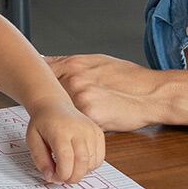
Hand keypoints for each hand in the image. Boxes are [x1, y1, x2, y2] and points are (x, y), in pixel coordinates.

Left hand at [22, 101, 105, 183]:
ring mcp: (91, 131)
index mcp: (60, 131)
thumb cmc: (42, 123)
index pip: (66, 159)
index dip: (61, 174)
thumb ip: (40, 159)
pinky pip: (99, 158)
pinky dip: (90, 166)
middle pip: (82, 162)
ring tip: (69, 168)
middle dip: (73, 177)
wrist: (54, 105)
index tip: (54, 177)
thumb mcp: (32, 140)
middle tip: (63, 179)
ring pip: (92, 162)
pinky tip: (78, 163)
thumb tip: (50, 177)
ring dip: (81, 172)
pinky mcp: (99, 133)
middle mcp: (79, 130)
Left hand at [47, 54, 186, 132]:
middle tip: (52, 107)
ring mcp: (81, 98)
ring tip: (71, 119)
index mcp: (75, 64)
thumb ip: (75, 64)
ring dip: (62, 115)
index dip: (37, 79)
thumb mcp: (101, 62)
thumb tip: (52, 63)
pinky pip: (76, 123)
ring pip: (61, 110)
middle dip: (49, 100)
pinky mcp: (91, 117)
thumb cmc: (131, 78)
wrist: (155, 94)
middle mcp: (74, 79)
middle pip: (47, 92)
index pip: (42, 70)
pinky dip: (78, 126)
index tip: (32, 83)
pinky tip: (84, 126)